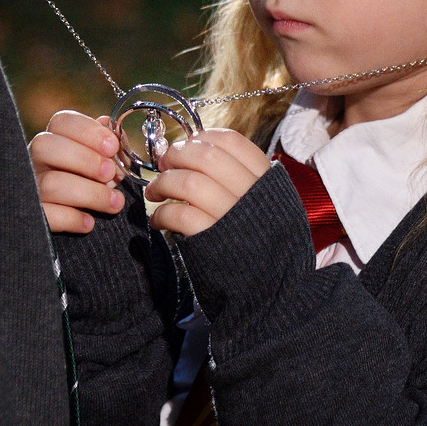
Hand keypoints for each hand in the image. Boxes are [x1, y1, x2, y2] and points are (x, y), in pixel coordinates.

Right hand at [31, 110, 127, 233]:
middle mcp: (34, 160)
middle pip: (46, 146)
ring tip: (115, 202)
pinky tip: (89, 222)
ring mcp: (29, 187)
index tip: (112, 146)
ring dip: (90, 193)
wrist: (68, 221)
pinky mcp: (32, 215)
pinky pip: (47, 215)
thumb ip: (107, 147)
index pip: (61, 122)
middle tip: (110, 173)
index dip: (88, 130)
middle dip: (85, 159)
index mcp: (53, 139)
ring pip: (50, 184)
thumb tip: (113, 133)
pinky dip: (72, 219)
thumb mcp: (101, 161)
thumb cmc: (91, 182)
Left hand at [145, 127, 272, 236]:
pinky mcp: (212, 241)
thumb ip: (242, 178)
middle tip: (164, 163)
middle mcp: (251, 195)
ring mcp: (232, 217)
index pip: (232, 142)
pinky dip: (162, 214)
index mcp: (267, 179)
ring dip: (162, 183)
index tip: (188, 144)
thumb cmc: (263, 241)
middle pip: (206, 157)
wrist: (272, 287)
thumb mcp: (267, 202)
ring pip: (188, 183)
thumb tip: (198, 151)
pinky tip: (158, 221)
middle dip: (177, 155)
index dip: (203, 138)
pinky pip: (179, 215)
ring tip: (154, 192)